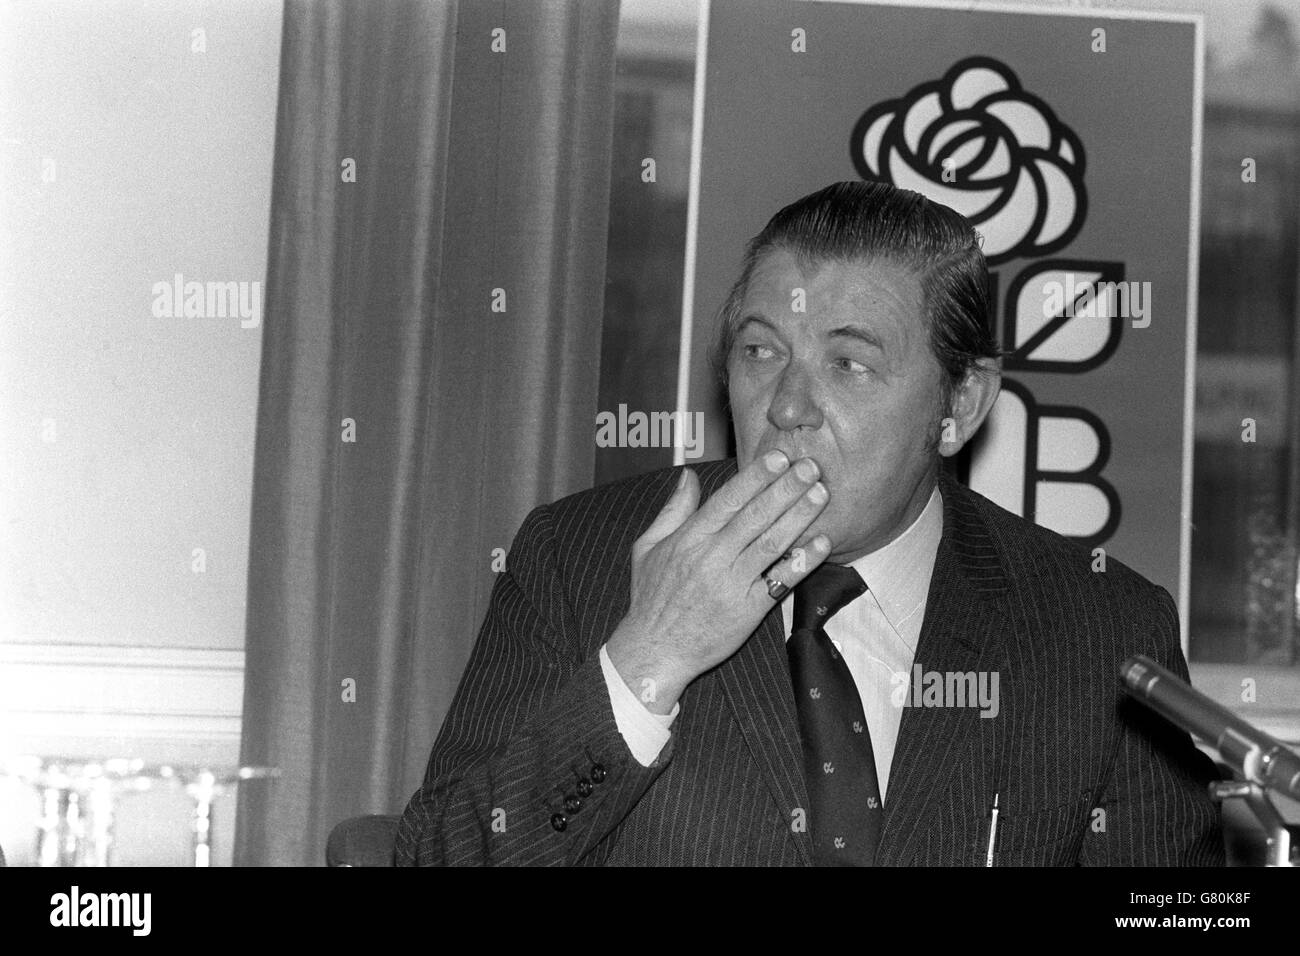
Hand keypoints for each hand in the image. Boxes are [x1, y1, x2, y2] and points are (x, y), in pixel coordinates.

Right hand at [605, 452, 831, 713]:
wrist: (655, 651)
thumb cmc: (651, 598)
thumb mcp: (647, 548)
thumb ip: (672, 510)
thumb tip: (688, 475)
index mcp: (688, 540)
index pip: (727, 501)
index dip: (755, 478)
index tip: (779, 458)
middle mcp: (711, 558)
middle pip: (755, 516)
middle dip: (785, 489)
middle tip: (810, 466)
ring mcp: (732, 585)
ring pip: (771, 543)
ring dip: (799, 517)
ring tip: (821, 494)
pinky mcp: (748, 611)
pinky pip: (781, 581)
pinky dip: (803, 561)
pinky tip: (822, 543)